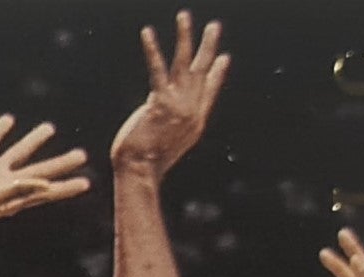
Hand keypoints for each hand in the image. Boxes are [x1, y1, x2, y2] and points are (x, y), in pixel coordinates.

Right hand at [0, 116, 90, 228]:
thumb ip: (19, 190)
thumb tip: (45, 186)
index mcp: (12, 196)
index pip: (46, 191)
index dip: (66, 186)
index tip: (86, 183)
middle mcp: (5, 184)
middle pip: (40, 172)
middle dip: (60, 165)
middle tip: (82, 155)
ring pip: (18, 153)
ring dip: (34, 141)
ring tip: (50, 127)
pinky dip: (0, 131)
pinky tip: (9, 120)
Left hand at [112, 13, 228, 175]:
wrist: (140, 173)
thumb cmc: (147, 164)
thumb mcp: (168, 143)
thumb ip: (173, 125)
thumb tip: (169, 115)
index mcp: (195, 122)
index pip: (209, 92)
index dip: (217, 74)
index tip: (223, 58)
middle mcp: (191, 111)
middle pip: (203, 72)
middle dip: (209, 47)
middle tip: (214, 26)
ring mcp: (178, 105)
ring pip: (184, 63)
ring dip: (185, 37)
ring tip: (183, 15)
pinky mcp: (161, 102)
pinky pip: (157, 69)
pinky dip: (152, 50)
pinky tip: (147, 33)